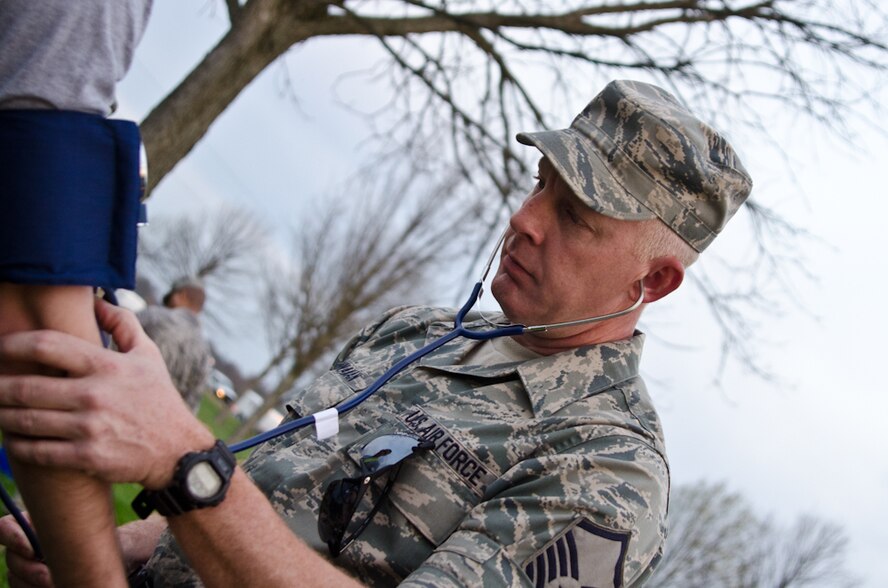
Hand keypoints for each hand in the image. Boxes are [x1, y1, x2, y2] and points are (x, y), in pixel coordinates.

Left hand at [0, 299, 215, 489]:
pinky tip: (11, 438)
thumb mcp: (149, 355)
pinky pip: (36, 451)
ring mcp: (89, 428)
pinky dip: (16, 445)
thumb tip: (96, 301)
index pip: (47, 346)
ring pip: (25, 420)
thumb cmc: (159, 399)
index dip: (12, 344)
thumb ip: (123, 324)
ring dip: (1, 415)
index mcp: (107, 366)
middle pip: (26, 387)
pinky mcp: (86, 457)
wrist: (178, 449)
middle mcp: (95, 395)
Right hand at [0, 513, 166, 586]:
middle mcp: (22, 545)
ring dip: (33, 584)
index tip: (32, 550)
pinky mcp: (26, 583)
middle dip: (30, 570)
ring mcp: (22, 567)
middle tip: (49, 577)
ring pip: (15, 578)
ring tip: (56, 584)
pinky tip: (56, 586)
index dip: (12, 537)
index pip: (5, 527)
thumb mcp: (83, 522)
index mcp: (30, 524)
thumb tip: (61, 526)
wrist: (100, 555)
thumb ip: (70, 521)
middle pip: (11, 558)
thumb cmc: (92, 533)